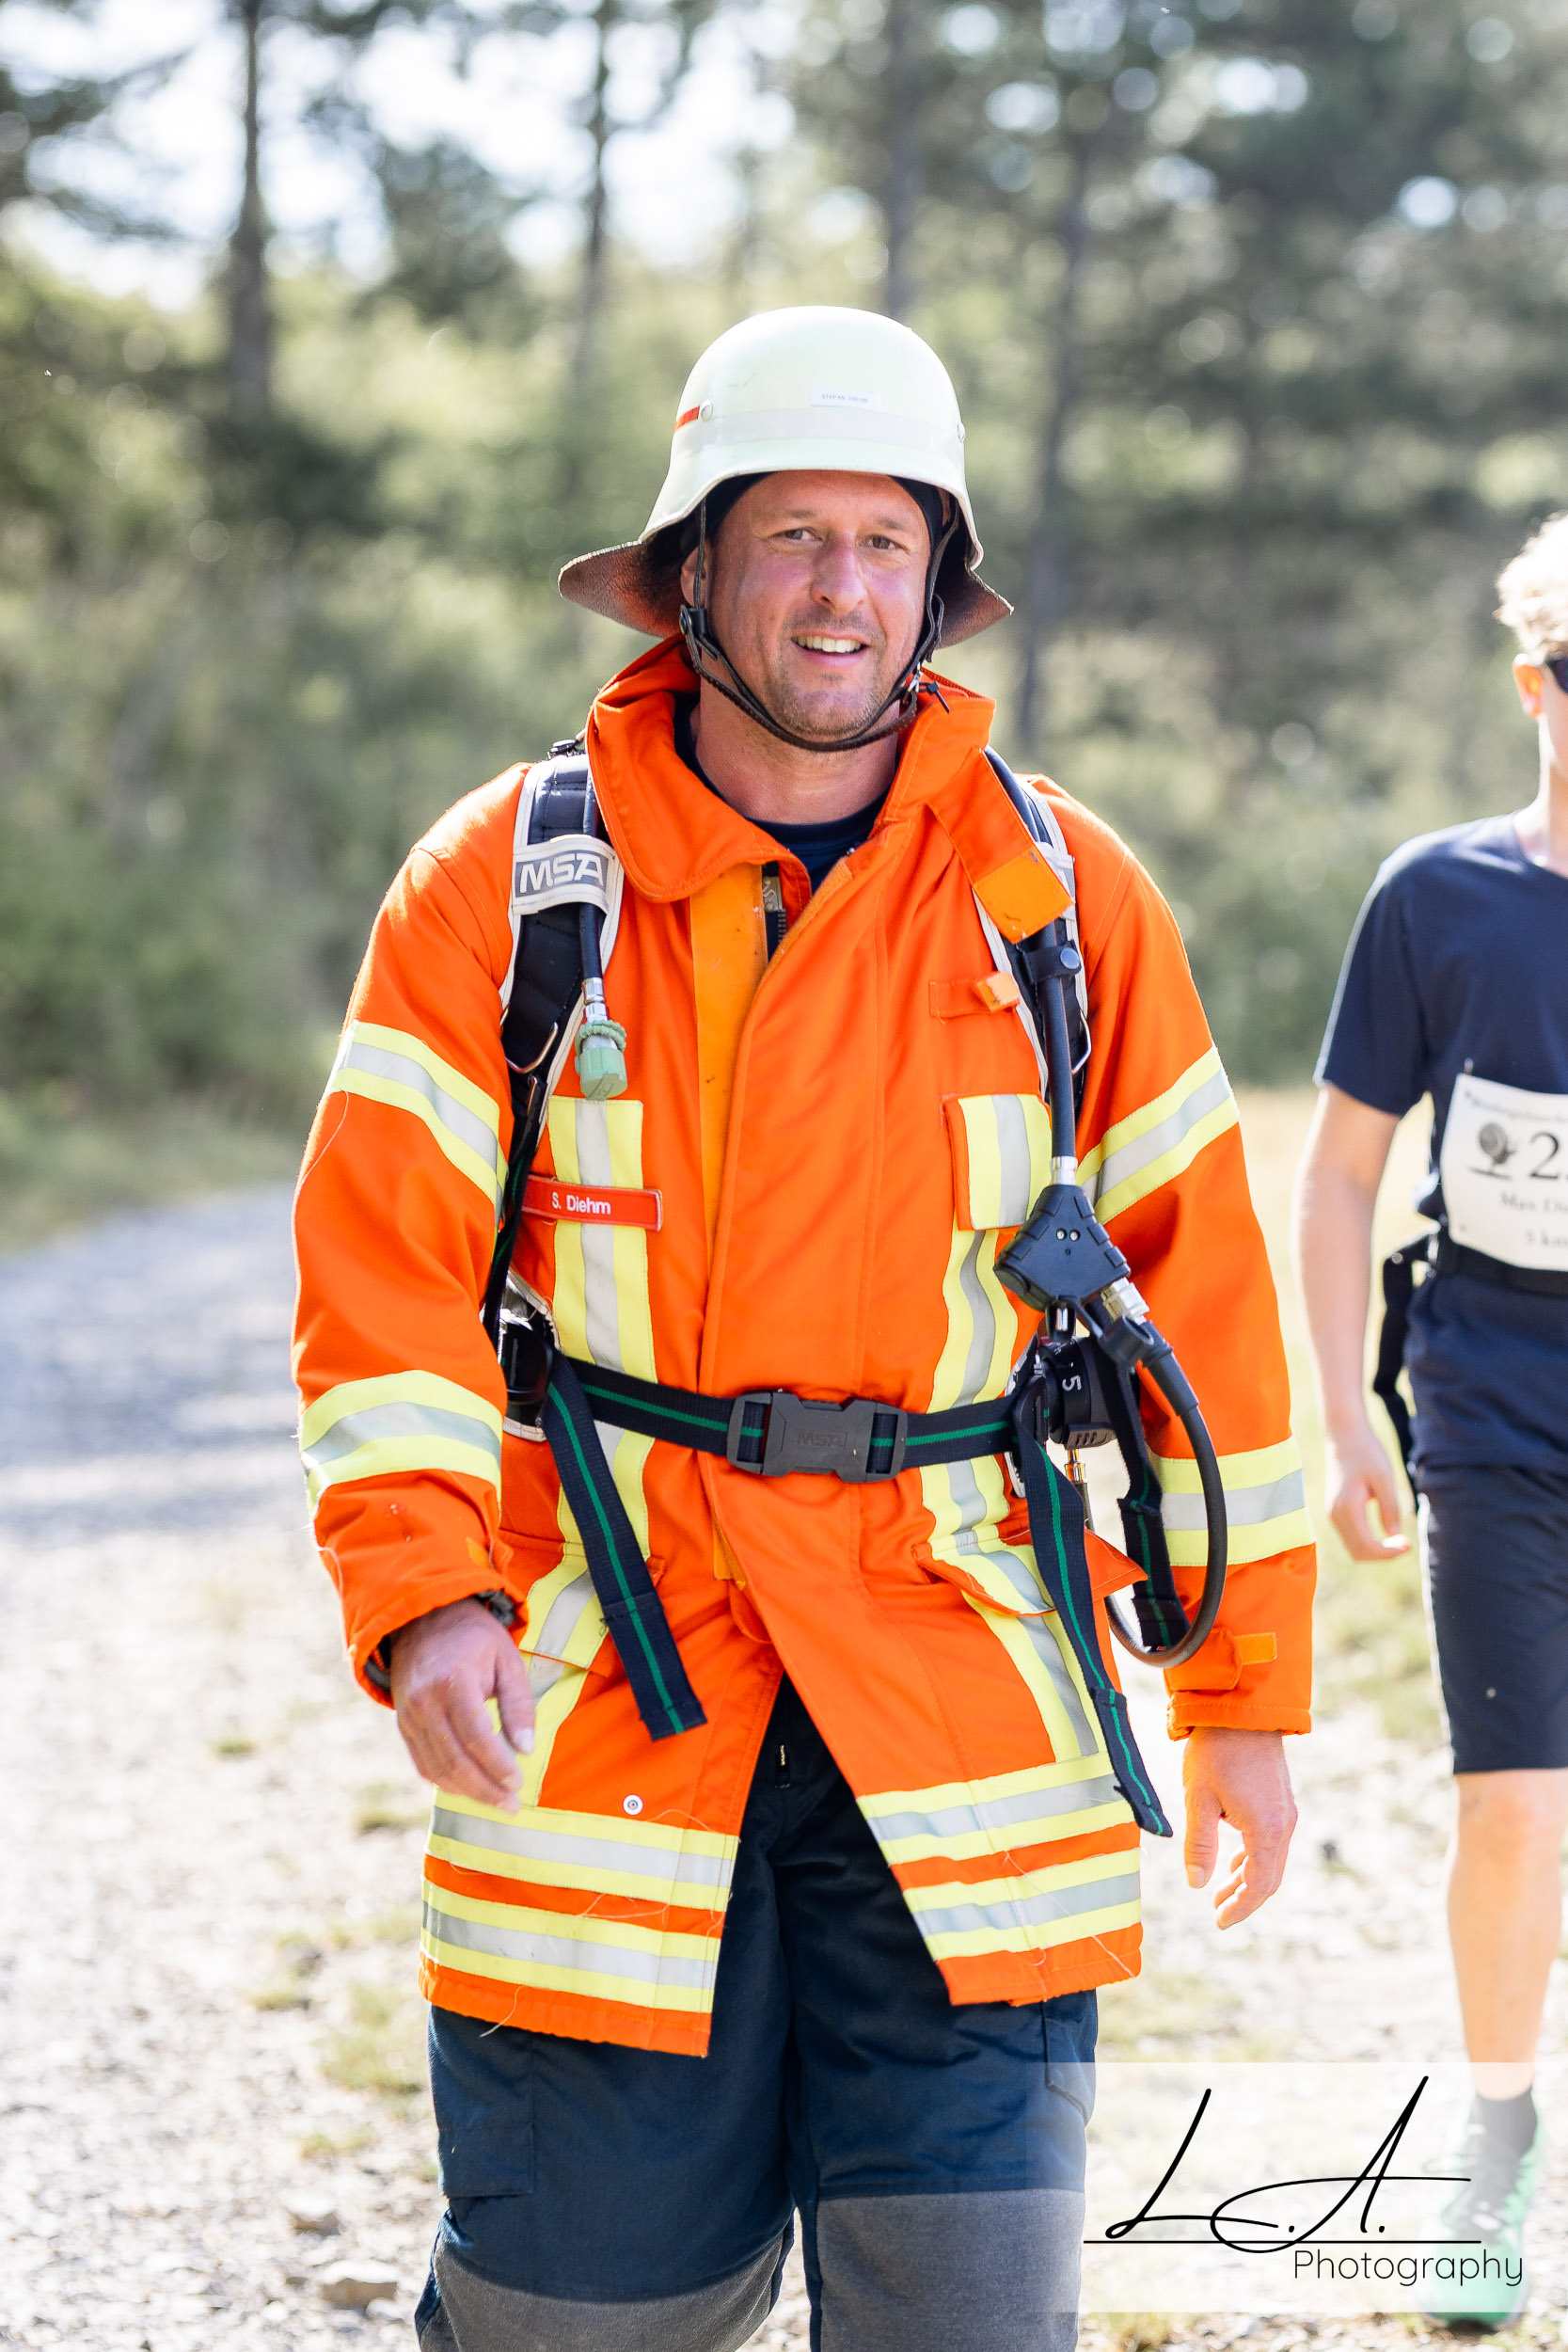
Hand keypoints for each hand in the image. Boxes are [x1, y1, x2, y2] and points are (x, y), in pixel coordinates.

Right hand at [388, 1597, 534, 1809]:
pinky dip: (445, 1781)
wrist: (422, 1619)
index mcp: (452, 1683)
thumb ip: (518, 1704)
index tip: (517, 1784)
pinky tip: (469, 1787)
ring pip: (436, 1769)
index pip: (476, 1738)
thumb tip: (525, 1749)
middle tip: (510, 1806)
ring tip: (495, 1801)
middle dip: (485, 1790)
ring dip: (467, 1791)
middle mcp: (424, 1704)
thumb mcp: (506, 1658)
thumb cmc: (473, 1637)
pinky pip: (422, 1764)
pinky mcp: (402, 1725)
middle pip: (455, 1761)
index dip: (497, 1766)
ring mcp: (408, 1717)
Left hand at [1182, 1726, 1296, 1927]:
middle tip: (1218, 1913)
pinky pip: (1271, 1840)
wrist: (1241, 1708)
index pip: (1258, 1885)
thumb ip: (1199, 1845)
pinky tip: (1233, 1860)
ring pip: (1270, 1858)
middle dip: (1244, 1898)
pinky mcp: (1280, 1798)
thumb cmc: (1216, 1752)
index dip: (1240, 1908)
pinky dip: (1252, 1856)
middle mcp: (1283, 1824)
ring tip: (1220, 1890)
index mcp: (1266, 1830)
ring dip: (1247, 1877)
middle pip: (1269, 1876)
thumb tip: (1197, 1884)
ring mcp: (1285, 1811)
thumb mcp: (1199, 1800)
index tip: (1219, 1922)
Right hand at [1324, 1416, 1409, 1559]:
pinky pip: (1350, 1537)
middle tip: (1406, 1543)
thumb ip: (1389, 1507)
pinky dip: (1367, 1542)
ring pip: (1353, 1548)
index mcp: (1347, 1508)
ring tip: (1398, 1538)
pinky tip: (1383, 1531)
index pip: (1366, 1546)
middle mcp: (1335, 1515)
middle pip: (1358, 1553)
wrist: (1344, 1436)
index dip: (1389, 1553)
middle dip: (1383, 1554)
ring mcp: (1332, 1514)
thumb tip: (1394, 1535)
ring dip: (1376, 1550)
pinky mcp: (1334, 1510)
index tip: (1408, 1544)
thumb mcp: (1384, 1477)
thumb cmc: (1366, 1452)